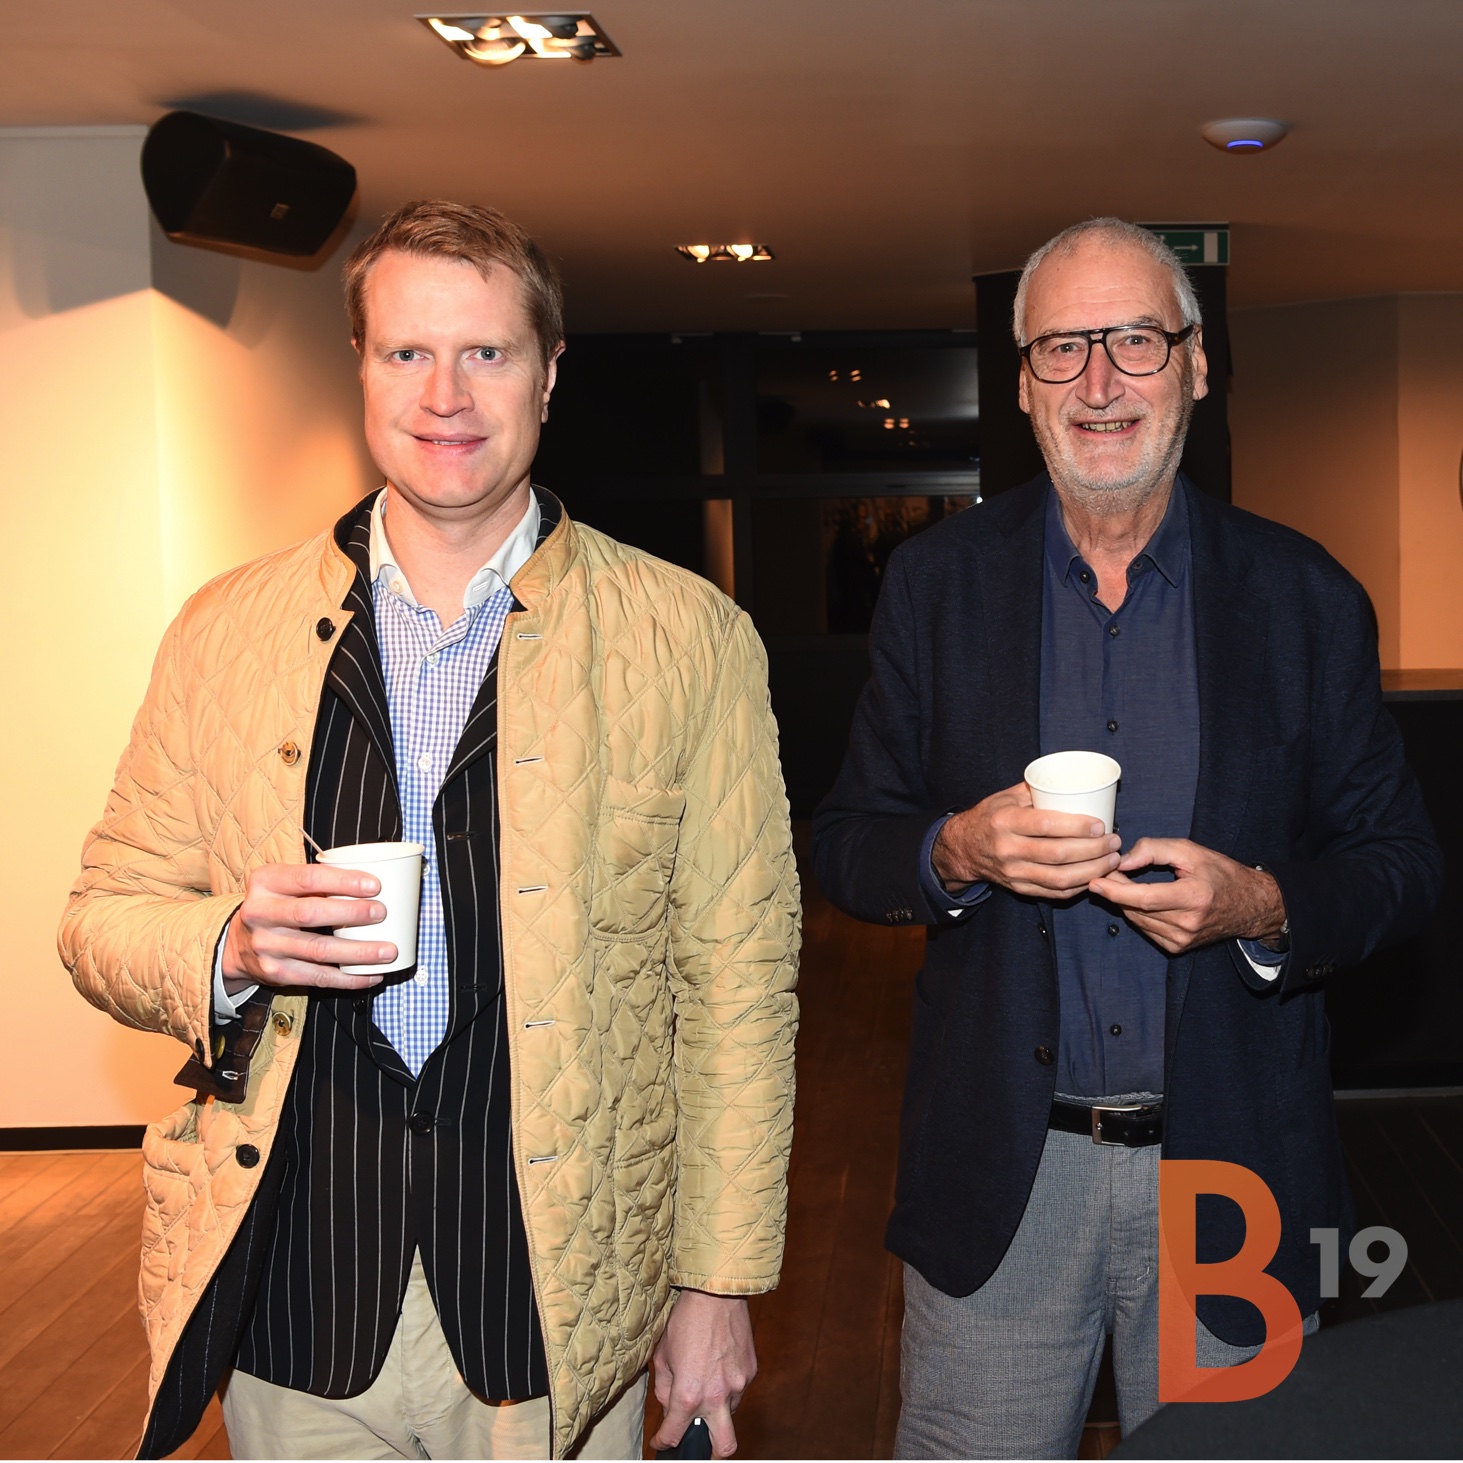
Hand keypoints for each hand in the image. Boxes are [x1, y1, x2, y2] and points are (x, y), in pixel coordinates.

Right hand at [221, 863, 395, 991]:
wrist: (238, 944)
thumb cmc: (276, 906)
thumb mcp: (284, 883)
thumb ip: (316, 882)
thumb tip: (372, 884)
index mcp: (266, 882)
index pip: (308, 878)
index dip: (343, 881)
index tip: (374, 885)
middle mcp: (260, 913)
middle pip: (310, 913)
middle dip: (351, 913)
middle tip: (381, 913)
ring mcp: (266, 946)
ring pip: (318, 950)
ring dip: (358, 952)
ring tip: (387, 950)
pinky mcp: (276, 973)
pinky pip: (318, 977)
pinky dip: (349, 978)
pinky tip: (371, 974)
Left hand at [650, 1292, 755, 1458]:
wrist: (716, 1293)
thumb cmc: (685, 1321)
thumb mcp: (663, 1356)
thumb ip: (665, 1388)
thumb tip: (670, 1406)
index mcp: (688, 1395)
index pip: (674, 1434)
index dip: (664, 1442)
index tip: (662, 1441)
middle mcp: (716, 1396)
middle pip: (721, 1447)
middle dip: (708, 1453)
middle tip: (698, 1444)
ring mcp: (738, 1385)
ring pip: (730, 1414)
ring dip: (717, 1410)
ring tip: (706, 1384)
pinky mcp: (751, 1372)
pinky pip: (739, 1390)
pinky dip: (727, 1386)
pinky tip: (718, 1366)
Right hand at [933, 782, 1120, 898]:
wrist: (964, 848)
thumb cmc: (990, 817)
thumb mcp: (1005, 797)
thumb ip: (1036, 789)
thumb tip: (1072, 780)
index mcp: (1005, 821)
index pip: (1046, 825)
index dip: (1076, 827)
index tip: (1100, 824)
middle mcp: (1008, 849)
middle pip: (1058, 855)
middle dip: (1093, 850)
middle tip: (1114, 842)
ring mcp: (1014, 872)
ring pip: (1060, 878)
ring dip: (1091, 871)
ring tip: (1111, 860)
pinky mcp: (1019, 888)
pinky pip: (1054, 893)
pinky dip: (1078, 887)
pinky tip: (1094, 876)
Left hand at [1088, 838, 1285, 954]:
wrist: (1249, 906)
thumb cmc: (1220, 874)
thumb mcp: (1190, 851)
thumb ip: (1154, 850)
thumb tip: (1123, 861)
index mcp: (1193, 898)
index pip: (1144, 898)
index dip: (1115, 890)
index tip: (1095, 881)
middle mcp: (1187, 924)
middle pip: (1136, 909)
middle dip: (1116, 891)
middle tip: (1108, 872)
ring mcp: (1182, 940)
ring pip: (1136, 920)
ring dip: (1124, 902)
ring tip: (1125, 882)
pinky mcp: (1177, 948)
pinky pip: (1145, 929)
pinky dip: (1137, 913)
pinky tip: (1142, 899)